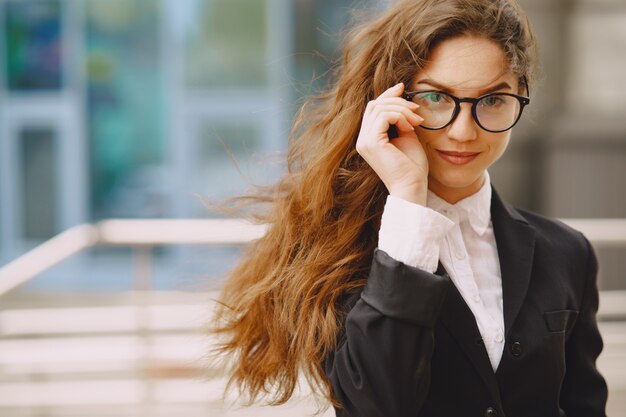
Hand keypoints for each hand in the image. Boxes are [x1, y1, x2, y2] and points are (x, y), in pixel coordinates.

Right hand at [355, 83, 428, 204]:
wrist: (412, 187)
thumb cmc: (412, 167)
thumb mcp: (406, 136)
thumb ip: (401, 119)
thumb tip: (401, 96)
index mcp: (369, 139)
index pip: (374, 109)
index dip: (388, 95)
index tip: (404, 88)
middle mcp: (362, 139)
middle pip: (375, 105)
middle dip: (397, 100)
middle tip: (416, 109)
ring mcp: (364, 141)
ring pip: (380, 108)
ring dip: (402, 109)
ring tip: (417, 121)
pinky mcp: (371, 143)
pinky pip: (384, 116)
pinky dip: (400, 117)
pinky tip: (410, 127)